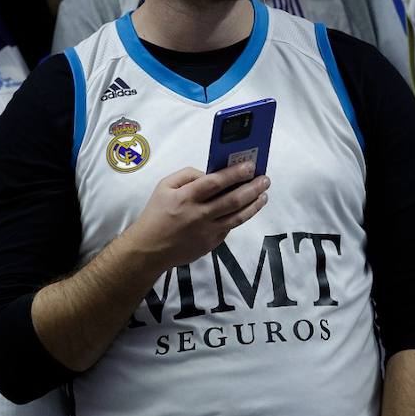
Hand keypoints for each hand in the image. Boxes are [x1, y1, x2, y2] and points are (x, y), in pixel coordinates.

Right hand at [123, 163, 269, 270]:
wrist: (149, 249)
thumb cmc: (156, 214)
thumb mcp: (164, 186)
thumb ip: (187, 175)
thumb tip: (210, 173)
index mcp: (186, 197)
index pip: (216, 182)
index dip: (235, 173)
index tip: (250, 166)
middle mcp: (199, 214)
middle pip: (233, 200)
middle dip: (252, 188)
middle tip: (265, 179)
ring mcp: (207, 232)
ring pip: (238, 217)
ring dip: (254, 204)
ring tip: (264, 195)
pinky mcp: (211, 244)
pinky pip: (229, 228)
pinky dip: (239, 217)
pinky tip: (247, 209)